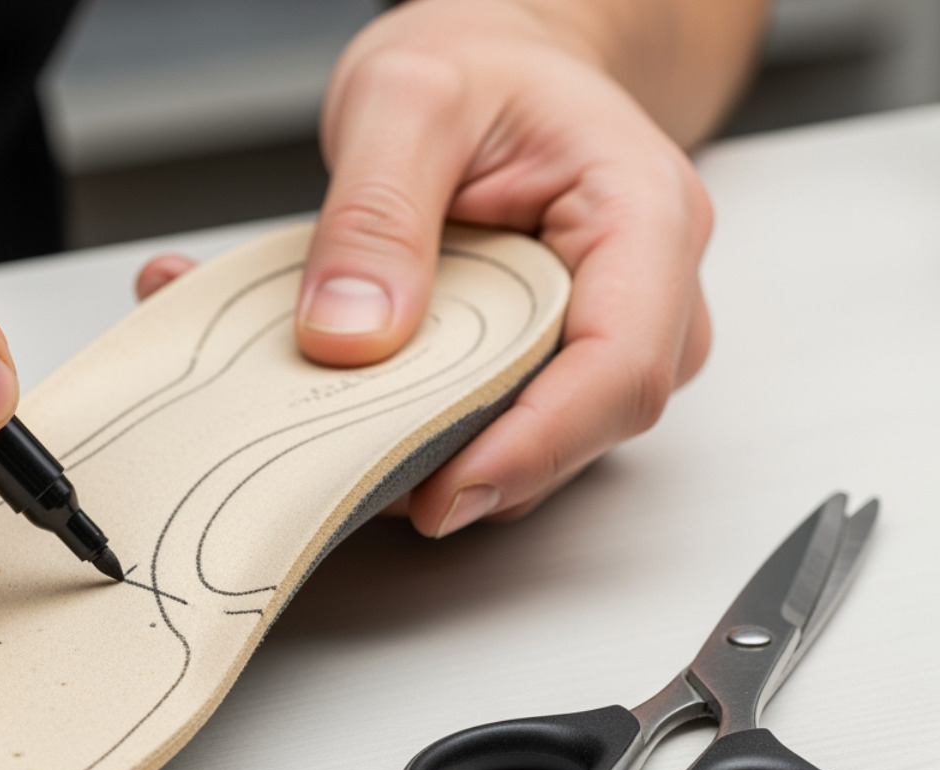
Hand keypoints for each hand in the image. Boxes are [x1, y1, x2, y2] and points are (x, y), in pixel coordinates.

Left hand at [142, 0, 720, 536]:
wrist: (500, 58)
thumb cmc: (481, 63)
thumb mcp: (404, 98)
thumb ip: (375, 212)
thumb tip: (352, 333)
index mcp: (641, 213)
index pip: (621, 366)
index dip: (536, 446)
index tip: (445, 490)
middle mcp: (646, 288)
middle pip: (585, 423)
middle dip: (477, 466)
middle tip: (360, 476)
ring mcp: (609, 333)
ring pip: (545, 443)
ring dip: (447, 458)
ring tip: (343, 435)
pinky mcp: (559, 360)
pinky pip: (509, 425)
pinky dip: (435, 435)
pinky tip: (367, 414)